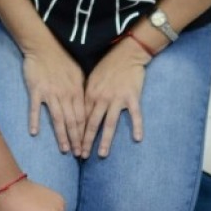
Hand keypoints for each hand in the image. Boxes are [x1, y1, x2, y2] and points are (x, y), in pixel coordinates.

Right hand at [22, 44, 86, 155]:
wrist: (43, 45)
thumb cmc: (61, 58)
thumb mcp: (77, 73)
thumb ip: (81, 90)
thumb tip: (87, 105)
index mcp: (77, 90)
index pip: (83, 116)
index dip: (85, 133)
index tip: (87, 146)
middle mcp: (65, 94)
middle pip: (72, 121)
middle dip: (77, 139)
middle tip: (79, 154)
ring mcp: (50, 93)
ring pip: (58, 118)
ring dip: (62, 135)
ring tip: (65, 149)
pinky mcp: (36, 90)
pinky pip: (35, 108)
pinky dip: (35, 120)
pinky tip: (34, 132)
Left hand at [80, 36, 147, 158]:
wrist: (126, 53)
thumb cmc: (107, 66)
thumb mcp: (91, 79)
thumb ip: (87, 96)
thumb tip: (80, 112)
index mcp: (90, 94)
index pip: (81, 118)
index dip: (76, 133)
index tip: (72, 146)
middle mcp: (101, 98)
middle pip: (92, 124)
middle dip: (86, 141)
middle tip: (82, 156)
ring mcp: (117, 98)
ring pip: (110, 123)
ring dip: (105, 140)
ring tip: (102, 154)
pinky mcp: (132, 96)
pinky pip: (135, 114)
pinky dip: (137, 126)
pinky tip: (137, 139)